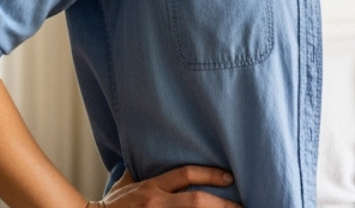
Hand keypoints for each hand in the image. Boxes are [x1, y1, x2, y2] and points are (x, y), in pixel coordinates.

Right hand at [97, 166, 239, 206]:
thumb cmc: (111, 205)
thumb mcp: (124, 184)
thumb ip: (140, 171)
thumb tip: (149, 152)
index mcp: (151, 187)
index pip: (186, 174)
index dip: (211, 174)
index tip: (230, 178)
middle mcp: (155, 203)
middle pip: (196, 201)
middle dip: (223, 204)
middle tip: (243, 205)